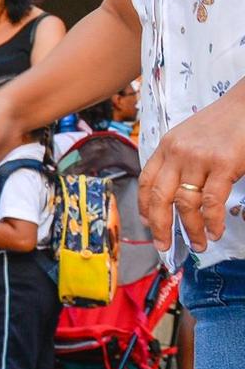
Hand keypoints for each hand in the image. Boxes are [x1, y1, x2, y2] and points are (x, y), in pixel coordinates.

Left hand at [140, 87, 244, 252]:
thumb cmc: (224, 123)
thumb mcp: (190, 137)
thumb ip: (179, 160)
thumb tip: (175, 190)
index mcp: (166, 146)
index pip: (146, 182)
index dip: (144, 206)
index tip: (147, 224)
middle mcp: (177, 153)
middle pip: (159, 197)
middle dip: (159, 226)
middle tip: (164, 245)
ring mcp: (198, 159)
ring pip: (185, 203)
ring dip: (191, 229)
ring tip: (200, 244)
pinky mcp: (222, 164)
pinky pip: (211, 201)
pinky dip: (212, 221)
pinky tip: (215, 231)